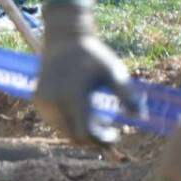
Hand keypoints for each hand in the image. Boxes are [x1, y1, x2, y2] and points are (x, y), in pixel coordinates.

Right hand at [32, 0, 141, 144]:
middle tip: (109, 127)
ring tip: (98, 116)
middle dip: (94, 138)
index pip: (85, 133)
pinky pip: (56, 123)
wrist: (64, 40)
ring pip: (65, 132)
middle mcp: (53, 100)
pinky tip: (83, 110)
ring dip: (82, 131)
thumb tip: (142, 117)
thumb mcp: (113, 71)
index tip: (116, 134)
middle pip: (75, 137)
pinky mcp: (39, 101)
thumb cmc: (93, 56)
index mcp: (72, 94)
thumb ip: (127, 94)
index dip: (102, 140)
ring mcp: (43, 101)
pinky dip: (70, 123)